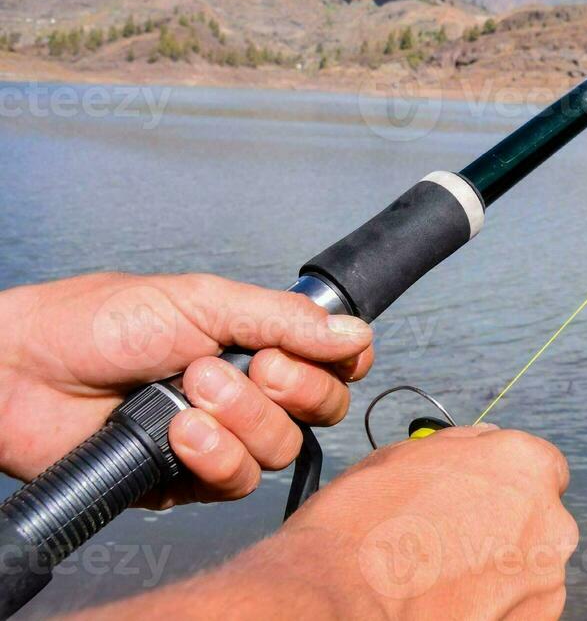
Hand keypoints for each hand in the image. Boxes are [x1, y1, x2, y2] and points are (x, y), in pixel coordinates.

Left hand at [0, 272, 373, 506]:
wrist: (24, 374)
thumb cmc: (99, 323)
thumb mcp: (202, 301)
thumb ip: (283, 319)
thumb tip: (355, 332)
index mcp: (255, 341)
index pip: (332, 362)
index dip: (339, 363)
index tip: (328, 354)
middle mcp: (246, 391)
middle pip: (319, 408)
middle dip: (291, 388)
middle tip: (248, 365)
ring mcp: (220, 437)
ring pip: (281, 448)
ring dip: (243, 418)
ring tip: (191, 392)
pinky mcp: (188, 480)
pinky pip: (236, 484)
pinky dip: (215, 456)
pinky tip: (180, 432)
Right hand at [78, 427, 578, 619]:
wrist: (322, 611)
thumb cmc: (341, 541)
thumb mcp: (384, 468)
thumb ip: (433, 458)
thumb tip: (439, 457)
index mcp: (518, 463)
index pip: (521, 463)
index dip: (480, 484)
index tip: (458, 506)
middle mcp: (544, 520)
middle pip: (526, 519)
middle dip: (486, 531)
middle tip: (431, 553)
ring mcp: (539, 580)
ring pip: (521, 571)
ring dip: (485, 577)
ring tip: (422, 589)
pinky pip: (508, 613)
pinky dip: (480, 613)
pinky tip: (431, 610)